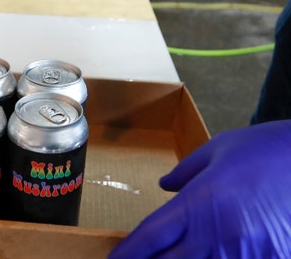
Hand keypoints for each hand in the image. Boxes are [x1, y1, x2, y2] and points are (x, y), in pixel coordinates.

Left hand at [109, 120, 290, 257]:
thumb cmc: (270, 151)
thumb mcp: (220, 150)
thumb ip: (185, 172)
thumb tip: (165, 186)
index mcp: (198, 205)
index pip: (148, 238)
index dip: (127, 253)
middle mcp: (217, 236)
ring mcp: (245, 256)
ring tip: (176, 254)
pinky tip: (213, 254)